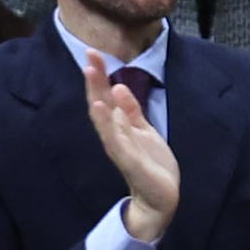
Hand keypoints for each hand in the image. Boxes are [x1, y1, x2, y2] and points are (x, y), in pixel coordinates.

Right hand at [83, 55, 180, 236]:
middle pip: (101, 103)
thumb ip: (131, 110)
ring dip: (97, 99)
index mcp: (119, 127)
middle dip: (95, 80)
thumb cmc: (151, 164)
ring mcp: (121, 148)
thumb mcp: (143, 130)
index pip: (105, 96)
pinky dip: (110, 126)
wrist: (159, 197)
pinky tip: (104, 110)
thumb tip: (118, 86)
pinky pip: (117, 141)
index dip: (99, 75)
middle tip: (89, 55)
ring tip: (91, 76)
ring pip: (105, 121)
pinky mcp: (130, 161)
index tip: (93, 52)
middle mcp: (115, 135)